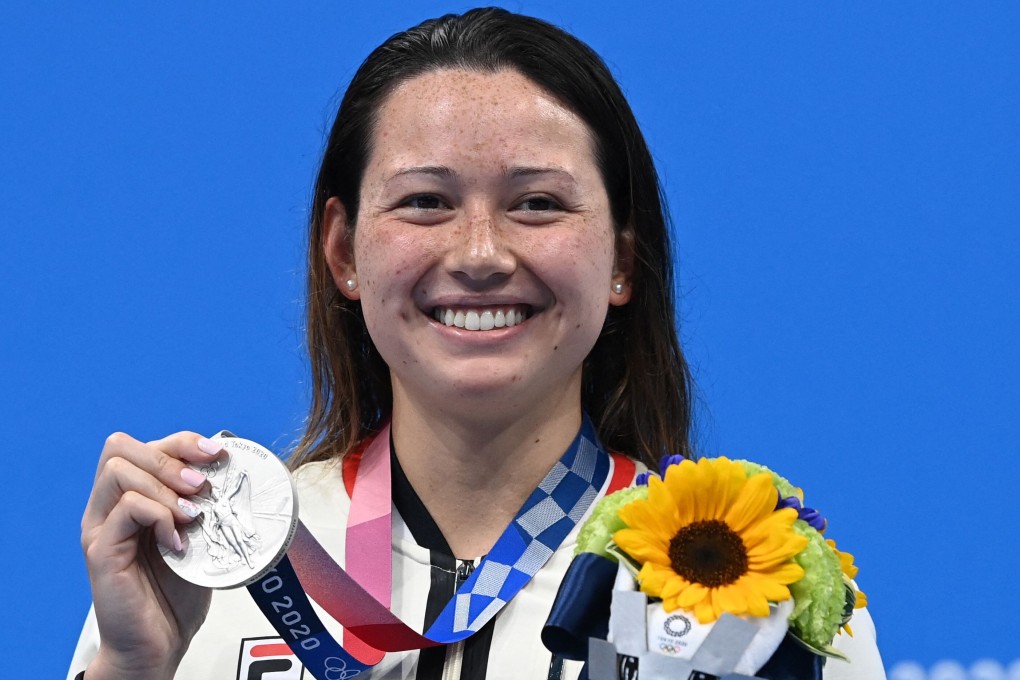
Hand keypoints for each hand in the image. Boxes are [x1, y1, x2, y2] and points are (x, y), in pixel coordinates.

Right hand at [81, 431, 224, 678]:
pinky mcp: (101, 551)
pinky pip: (125, 510)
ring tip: (192, 514)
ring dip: (165, 486)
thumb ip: (204, 503)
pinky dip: (159, 517)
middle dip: (170, 457)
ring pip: (119, 472)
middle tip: (201, 484)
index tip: (217, 454)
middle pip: (121, 448)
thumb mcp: (198, 536)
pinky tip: (178, 542)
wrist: (158, 644)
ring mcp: (101, 527)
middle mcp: (109, 507)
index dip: (182, 441)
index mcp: (131, 496)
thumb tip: (233, 469)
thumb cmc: (176, 593)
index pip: (146, 445)